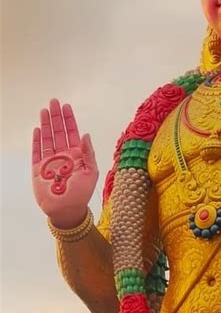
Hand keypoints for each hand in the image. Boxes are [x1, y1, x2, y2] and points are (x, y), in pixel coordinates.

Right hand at [32, 99, 98, 226]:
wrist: (67, 210)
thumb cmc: (81, 194)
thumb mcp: (92, 172)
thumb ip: (88, 153)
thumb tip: (85, 134)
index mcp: (76, 155)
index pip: (72, 133)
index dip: (69, 120)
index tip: (66, 106)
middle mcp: (63, 156)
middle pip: (58, 132)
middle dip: (56, 117)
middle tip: (54, 102)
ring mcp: (50, 161)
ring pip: (47, 138)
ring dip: (46, 124)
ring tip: (45, 110)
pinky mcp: (39, 169)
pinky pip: (37, 151)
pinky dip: (37, 140)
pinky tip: (38, 128)